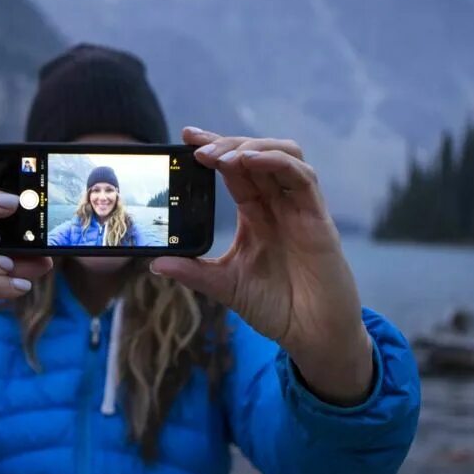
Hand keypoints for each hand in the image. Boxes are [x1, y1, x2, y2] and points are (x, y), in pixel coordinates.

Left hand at [150, 127, 372, 404]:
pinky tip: (250, 161)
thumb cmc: (277, 308)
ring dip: (251, 147)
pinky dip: (277, 162)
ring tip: (220, 155)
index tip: (186, 138)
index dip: (214, 148)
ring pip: (283, 155)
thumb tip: (155, 262)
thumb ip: (193, 272)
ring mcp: (300, 209)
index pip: (235, 170)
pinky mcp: (318, 219)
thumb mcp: (226, 286)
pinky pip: (302, 177)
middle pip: (256, 154)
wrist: (312, 336)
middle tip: (196, 145)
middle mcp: (279, 205)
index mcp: (257, 215)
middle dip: (226, 143)